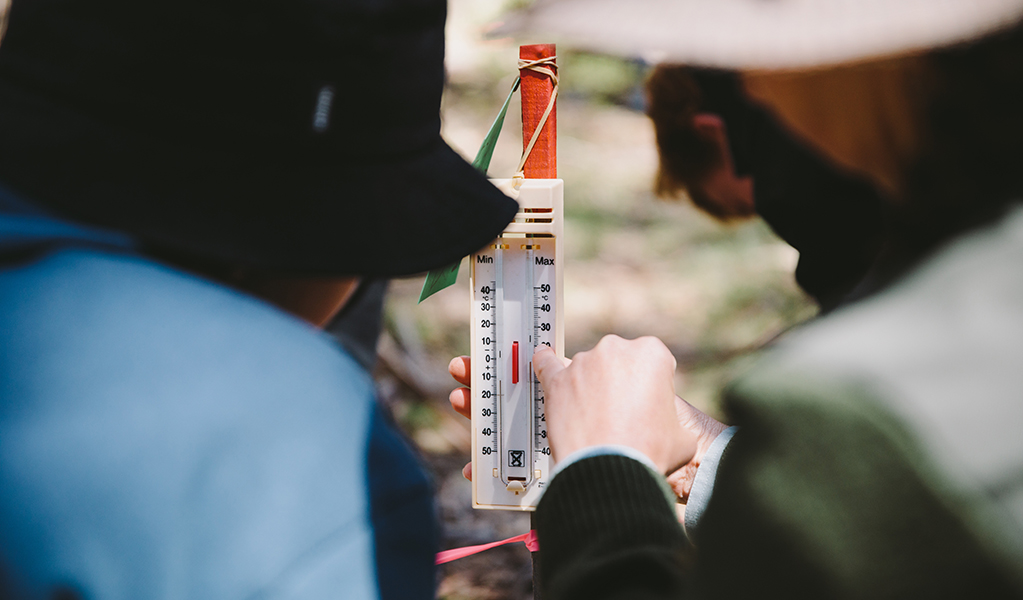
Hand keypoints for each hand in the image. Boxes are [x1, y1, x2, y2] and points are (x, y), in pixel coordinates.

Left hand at [450, 345, 728, 499]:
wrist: (612, 467)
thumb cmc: (648, 451)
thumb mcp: (682, 437)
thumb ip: (672, 419)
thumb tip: (666, 427)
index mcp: (652, 354)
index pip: (653, 363)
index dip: (650, 387)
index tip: (645, 405)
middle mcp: (616, 349)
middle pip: (618, 362)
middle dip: (619, 384)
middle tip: (620, 415)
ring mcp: (583, 362)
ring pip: (586, 369)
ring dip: (589, 386)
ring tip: (593, 419)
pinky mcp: (557, 379)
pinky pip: (547, 364)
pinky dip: (546, 364)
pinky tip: (544, 362)